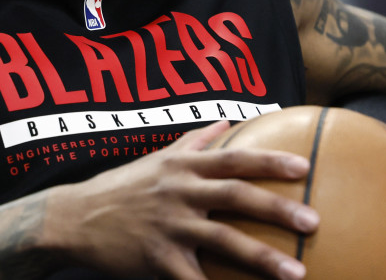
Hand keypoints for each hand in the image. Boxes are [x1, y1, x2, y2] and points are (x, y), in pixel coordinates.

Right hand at [41, 120, 318, 279]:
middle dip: (277, 207)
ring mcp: (168, 227)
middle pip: (235, 196)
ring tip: (298, 273)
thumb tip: (228, 121)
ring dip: (263, 258)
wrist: (72, 218)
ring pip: (222, 241)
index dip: (270, 161)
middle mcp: (179, 193)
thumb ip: (196, 140)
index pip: (234, 159)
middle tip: (313, 220)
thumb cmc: (122, 186)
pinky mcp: (155, 259)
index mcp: (184, 167)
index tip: (305, 166)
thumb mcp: (158, 157)